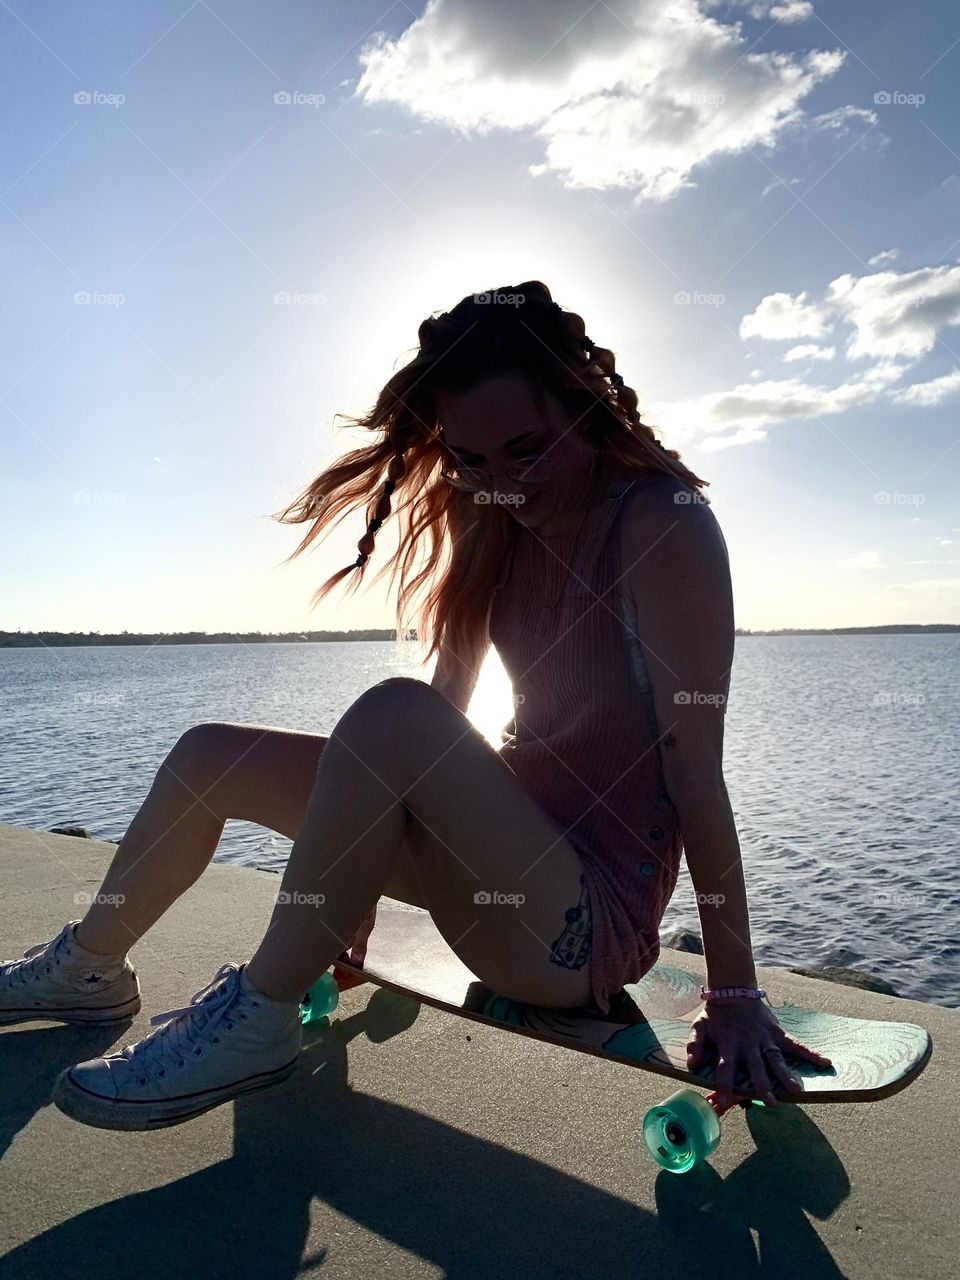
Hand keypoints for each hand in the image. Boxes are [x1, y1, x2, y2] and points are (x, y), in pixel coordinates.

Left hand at [686, 998, 832, 1107]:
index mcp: (729, 1043)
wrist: (733, 990)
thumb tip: (692, 1065)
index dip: (724, 1086)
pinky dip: (810, 1053)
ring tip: (795, 1091)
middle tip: (771, 1103)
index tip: (722, 1104)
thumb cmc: (716, 1013)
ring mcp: (765, 1038)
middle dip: (762, 1086)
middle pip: (756, 1067)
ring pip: (776, 1059)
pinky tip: (825, 1063)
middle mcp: (748, 1043)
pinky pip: (795, 1044)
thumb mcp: (699, 1026)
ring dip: (785, 1074)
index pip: (725, 1068)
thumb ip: (695, 1044)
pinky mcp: (777, 1033)